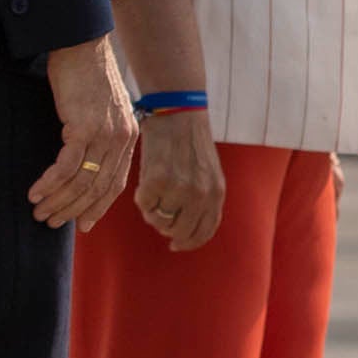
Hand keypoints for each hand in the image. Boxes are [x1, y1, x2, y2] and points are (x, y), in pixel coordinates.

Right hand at [34, 36, 137, 233]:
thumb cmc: (86, 74)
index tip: (81, 223)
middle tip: (49, 221)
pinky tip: (35, 192)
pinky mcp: (84, 127)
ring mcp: (105, 135)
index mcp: (127, 138)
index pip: (115, 184)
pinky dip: (50, 183)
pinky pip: (66, 166)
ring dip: (57, 200)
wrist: (82, 43)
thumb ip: (100, 135)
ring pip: (80, 181)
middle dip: (71, 210)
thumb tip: (84, 158)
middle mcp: (121, 140)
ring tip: (38, 211)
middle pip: (97, 188)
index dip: (97, 207)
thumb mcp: (100, 109)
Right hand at [133, 109, 225, 250]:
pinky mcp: (156, 182)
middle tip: (158, 213)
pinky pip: (144, 205)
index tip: (175, 245)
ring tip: (153, 192)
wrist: (177, 113)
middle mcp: (200, 195)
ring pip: (159, 221)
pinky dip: (141, 197)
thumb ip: (204, 200)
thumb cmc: (189, 142)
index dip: (188, 242)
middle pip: (179, 232)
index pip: (204, 232)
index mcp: (216, 193)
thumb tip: (183, 233)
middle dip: (167, 227)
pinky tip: (145, 183)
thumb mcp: (208, 172)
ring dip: (153, 211)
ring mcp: (179, 190)